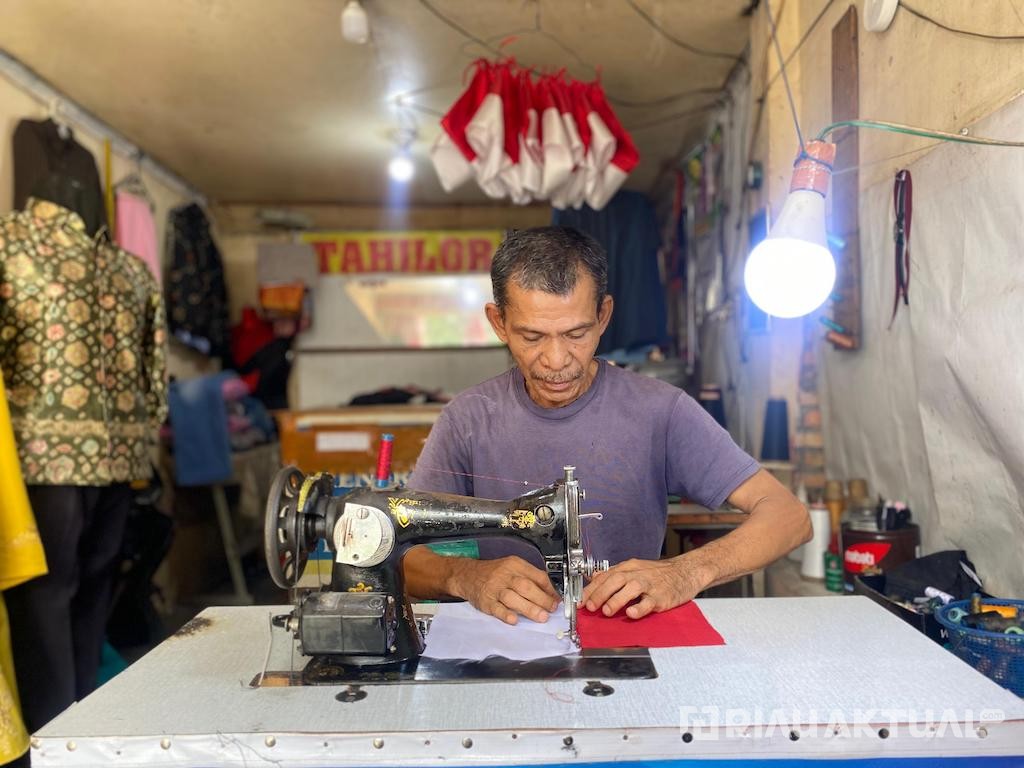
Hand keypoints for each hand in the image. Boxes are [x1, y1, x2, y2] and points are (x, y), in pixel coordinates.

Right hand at [449, 556, 560, 624]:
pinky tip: (514, 620)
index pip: (537, 576)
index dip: (549, 589)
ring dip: (529, 608)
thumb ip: (530, 578)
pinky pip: (496, 608)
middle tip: (551, 609)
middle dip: (542, 599)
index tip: (556, 599)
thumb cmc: (494, 573)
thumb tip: (551, 593)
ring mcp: (494, 589)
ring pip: (513, 598)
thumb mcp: (512, 568)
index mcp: (515, 565)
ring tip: (541, 617)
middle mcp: (505, 575)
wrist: (468, 575)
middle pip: (526, 586)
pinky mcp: (486, 601)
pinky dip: (506, 614)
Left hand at [581, 557, 707, 618]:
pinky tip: (631, 613)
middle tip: (590, 606)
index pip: (606, 575)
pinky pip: (649, 602)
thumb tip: (595, 578)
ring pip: (630, 589)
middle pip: (615, 580)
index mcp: (630, 567)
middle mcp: (638, 574)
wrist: (686, 571)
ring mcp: (650, 585)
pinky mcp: (662, 596)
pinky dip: (639, 608)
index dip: (592, 588)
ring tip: (606, 611)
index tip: (581, 600)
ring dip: (616, 600)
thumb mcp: (636, 568)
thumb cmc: (660, 573)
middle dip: (600, 593)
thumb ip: (615, 573)